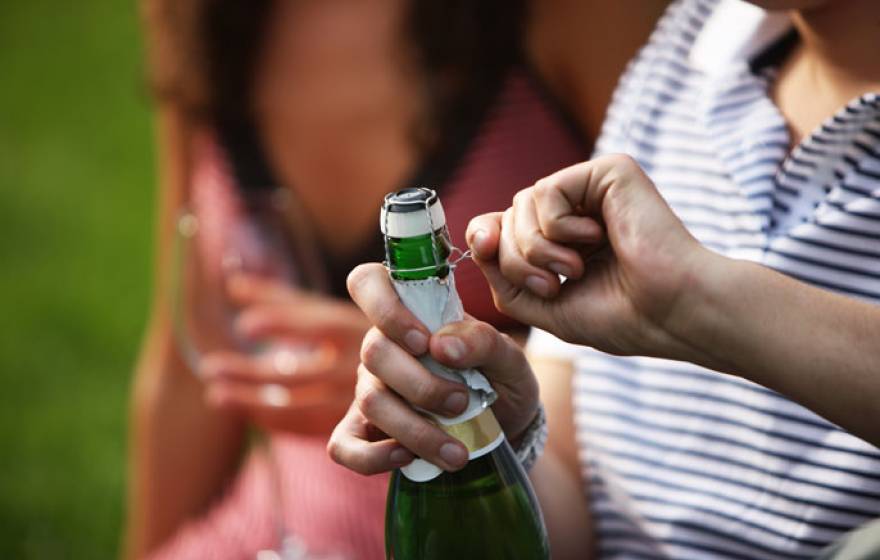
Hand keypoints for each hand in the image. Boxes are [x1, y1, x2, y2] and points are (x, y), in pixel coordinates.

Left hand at [200, 274, 367, 435]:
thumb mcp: (333, 311)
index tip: (245, 326)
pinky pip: (310, 427)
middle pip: (302, 371)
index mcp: (359, 327)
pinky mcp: (356, 425)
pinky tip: (248, 411)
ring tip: (216, 394)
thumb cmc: (366, 334)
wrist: (416, 378)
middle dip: (254, 372)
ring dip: (254, 402)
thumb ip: (285, 300)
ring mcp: (358, 398)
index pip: (320, 323)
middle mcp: (361, 364)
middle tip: (211, 368)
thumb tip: (233, 284)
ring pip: (300, 405)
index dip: (284, 323)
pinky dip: (276, 420)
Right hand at [326, 263, 538, 474]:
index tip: (425, 341)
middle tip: (462, 402)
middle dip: (421, 384)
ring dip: (415, 429)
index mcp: (412, 314)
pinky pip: (344, 446)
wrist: (508, 430)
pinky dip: (372, 456)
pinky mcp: (366, 433)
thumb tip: (442, 345)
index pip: (367, 283)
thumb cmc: (502, 381)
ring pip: (369, 401)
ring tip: (456, 451)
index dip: (386, 308)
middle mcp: (383, 347)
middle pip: (373, 352)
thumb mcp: (510, 358)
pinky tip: (408, 458)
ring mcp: (371, 389)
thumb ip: (483, 341)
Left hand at [467, 154, 710, 359]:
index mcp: (565, 239)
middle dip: (516, 258)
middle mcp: (577, 210)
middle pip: (508, 217)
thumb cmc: (621, 317)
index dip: (486, 238)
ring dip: (536, 248)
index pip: (504, 225)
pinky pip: (546, 191)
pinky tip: (594, 239)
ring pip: (521, 203)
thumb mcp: (544, 306)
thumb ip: (504, 277)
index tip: (486, 252)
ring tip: (575, 270)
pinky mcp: (608, 172)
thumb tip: (479, 237)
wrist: (671, 313)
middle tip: (553, 285)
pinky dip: (557, 226)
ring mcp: (593, 189)